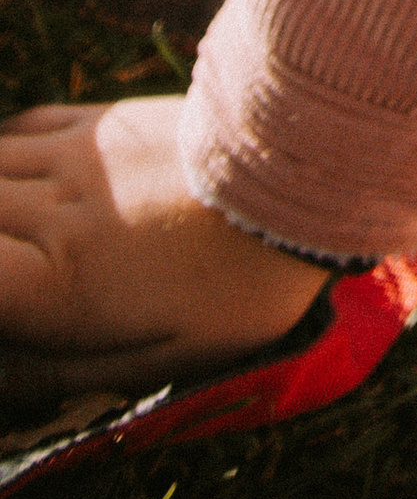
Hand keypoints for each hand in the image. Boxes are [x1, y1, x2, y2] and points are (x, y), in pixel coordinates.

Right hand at [0, 96, 328, 406]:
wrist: (304, 170)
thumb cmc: (235, 287)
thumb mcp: (158, 359)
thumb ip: (60, 373)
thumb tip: (4, 380)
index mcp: (54, 282)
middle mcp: (47, 213)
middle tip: (6, 261)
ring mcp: (72, 157)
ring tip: (13, 227)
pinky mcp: (102, 119)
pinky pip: (20, 125)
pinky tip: (6, 169)